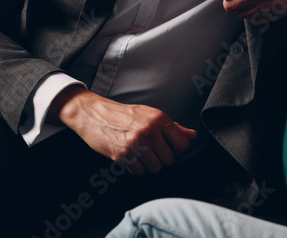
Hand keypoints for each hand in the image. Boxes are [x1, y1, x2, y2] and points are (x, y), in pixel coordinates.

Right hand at [48, 86, 195, 174]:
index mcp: (159, 118)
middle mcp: (149, 130)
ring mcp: (136, 143)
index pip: (182, 144)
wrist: (94, 114)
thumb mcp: (150, 114)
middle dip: (161, 158)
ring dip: (149, 165)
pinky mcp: (122, 155)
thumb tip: (192, 135)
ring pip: (156, 168)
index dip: (176, 149)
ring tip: (140, 154)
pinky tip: (130, 157)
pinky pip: (139, 172)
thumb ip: (173, 127)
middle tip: (151, 150)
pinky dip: (136, 168)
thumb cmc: (123, 114)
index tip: (168, 147)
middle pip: (169, 159)